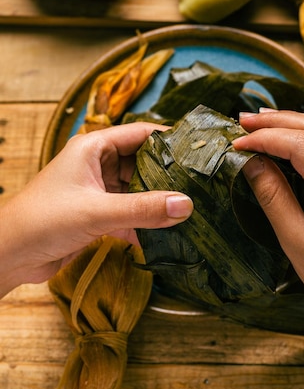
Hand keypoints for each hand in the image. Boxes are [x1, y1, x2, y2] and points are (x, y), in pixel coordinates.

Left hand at [0, 122, 192, 296]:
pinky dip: (144, 223)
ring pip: (136, 190)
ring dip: (157, 201)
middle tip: (199, 185)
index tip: (198, 149)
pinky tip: (165, 236)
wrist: (9, 255)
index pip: (139, 133)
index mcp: (93, 147)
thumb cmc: (44, 220)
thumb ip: (143, 209)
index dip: (168, 139)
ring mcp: (96, 190)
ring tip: (189, 210)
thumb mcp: (98, 211)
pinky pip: (128, 213)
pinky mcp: (96, 214)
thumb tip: (186, 205)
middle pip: (141, 162)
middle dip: (167, 175)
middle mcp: (96, 164)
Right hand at [234, 109, 303, 324]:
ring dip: (294, 120)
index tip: (236, 143)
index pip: (300, 144)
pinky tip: (291, 134)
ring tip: (262, 121)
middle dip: (277, 120)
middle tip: (242, 121)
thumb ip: (273, 196)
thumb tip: (249, 162)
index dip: (265, 138)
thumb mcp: (296, 242)